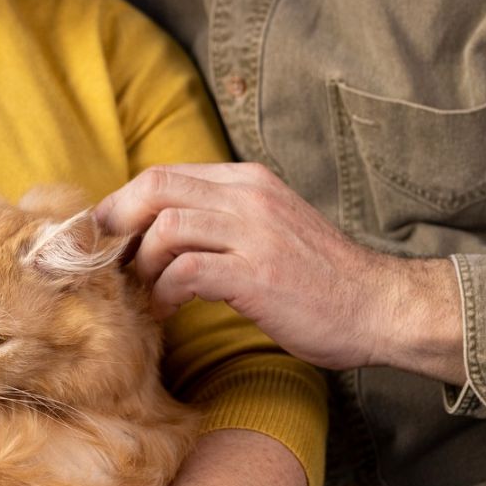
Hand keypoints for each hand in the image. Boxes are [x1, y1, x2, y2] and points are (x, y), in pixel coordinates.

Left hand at [96, 163, 464, 383]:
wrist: (378, 307)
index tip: (107, 238)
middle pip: (154, 187)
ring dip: (142, 265)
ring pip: (165, 228)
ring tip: (144, 293)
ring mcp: (254, 233)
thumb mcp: (269, 226)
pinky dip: (164, 293)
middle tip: (106, 262)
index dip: (124, 204)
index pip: (164, 173)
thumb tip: (158, 230)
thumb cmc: (319, 277)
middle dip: (117, 225)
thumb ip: (223, 217)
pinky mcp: (256, 275)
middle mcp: (248, 196)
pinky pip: (186, 271)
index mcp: (248, 180)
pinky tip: (168, 311)